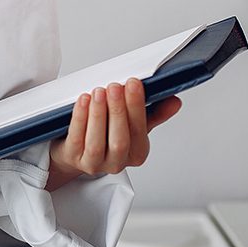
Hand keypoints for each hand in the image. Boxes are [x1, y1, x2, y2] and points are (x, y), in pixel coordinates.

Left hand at [46, 77, 181, 191]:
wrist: (74, 152)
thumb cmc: (107, 135)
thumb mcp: (132, 125)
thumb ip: (153, 113)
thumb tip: (174, 101)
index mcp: (136, 153)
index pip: (140, 131)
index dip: (137, 107)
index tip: (134, 84)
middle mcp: (117, 162)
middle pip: (120, 139)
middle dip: (119, 110)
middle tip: (116, 86)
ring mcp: (93, 162)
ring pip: (97, 141)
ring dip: (99, 114)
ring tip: (99, 92)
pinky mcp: (73, 157)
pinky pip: (77, 137)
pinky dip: (80, 117)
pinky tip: (84, 100)